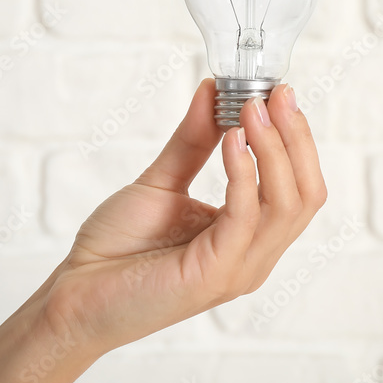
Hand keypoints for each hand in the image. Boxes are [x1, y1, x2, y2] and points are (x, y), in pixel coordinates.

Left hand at [42, 78, 327, 353]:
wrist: (76, 293)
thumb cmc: (118, 248)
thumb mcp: (164, 181)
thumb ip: (194, 140)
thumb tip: (213, 89)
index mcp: (249, 235)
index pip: (300, 186)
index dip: (295, 137)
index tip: (276, 92)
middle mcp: (255, 255)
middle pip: (307, 193)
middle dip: (296, 137)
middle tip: (275, 94)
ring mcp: (239, 268)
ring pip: (288, 204)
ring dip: (273, 148)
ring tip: (250, 108)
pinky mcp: (216, 274)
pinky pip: (246, 216)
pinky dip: (243, 172)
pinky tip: (230, 139)